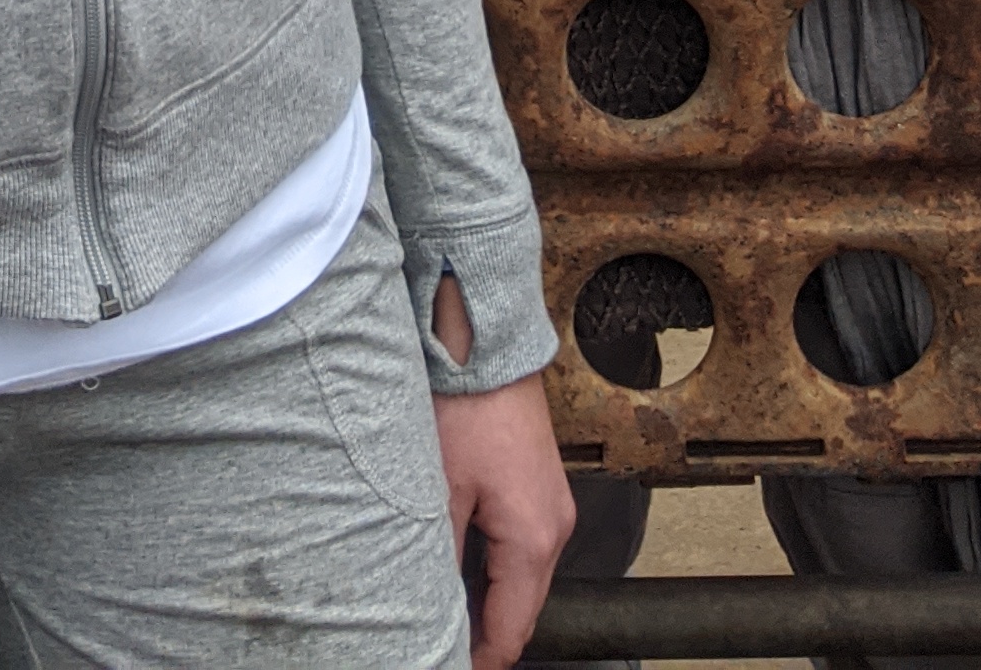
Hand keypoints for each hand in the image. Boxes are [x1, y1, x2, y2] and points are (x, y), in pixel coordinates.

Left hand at [431, 281, 573, 669]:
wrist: (483, 342)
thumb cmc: (463, 406)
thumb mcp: (438, 492)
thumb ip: (437, 561)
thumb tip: (427, 611)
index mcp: (533, 540)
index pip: (510, 631)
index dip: (478, 659)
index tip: (446, 665)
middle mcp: (553, 529)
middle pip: (522, 610)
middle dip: (484, 634)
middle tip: (439, 645)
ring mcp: (551, 506)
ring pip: (522, 580)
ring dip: (488, 600)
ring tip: (443, 614)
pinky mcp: (539, 486)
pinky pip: (522, 547)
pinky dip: (496, 568)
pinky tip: (460, 567)